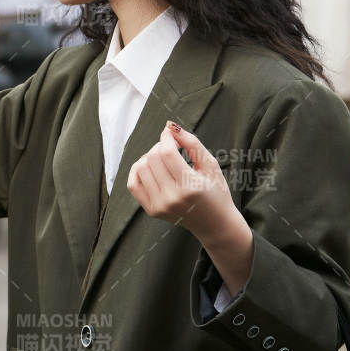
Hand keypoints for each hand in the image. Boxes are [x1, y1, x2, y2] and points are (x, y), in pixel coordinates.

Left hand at [126, 120, 245, 247]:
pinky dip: (137, 170)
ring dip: (149, 156)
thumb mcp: (211, 165)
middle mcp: (173, 197)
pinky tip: (148, 167)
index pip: (167, 152)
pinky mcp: (152, 210)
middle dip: (159, 146)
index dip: (167, 137)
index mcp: (191, 185)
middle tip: (170, 146)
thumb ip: (193, 143)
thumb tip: (171, 126)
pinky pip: (133, 184)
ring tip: (162, 158)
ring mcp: (160, 205)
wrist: (214, 224)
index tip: (171, 133)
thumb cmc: (216, 192)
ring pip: (141, 168)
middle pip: (153, 158)